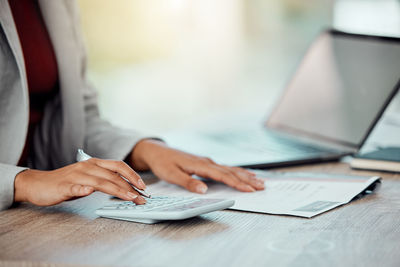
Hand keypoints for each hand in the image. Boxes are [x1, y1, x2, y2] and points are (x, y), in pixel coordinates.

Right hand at [14, 158, 146, 205]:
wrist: (37, 184)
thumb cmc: (65, 182)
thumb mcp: (88, 179)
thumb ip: (104, 181)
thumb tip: (124, 188)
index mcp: (94, 164)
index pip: (118, 166)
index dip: (132, 175)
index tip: (143, 186)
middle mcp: (87, 167)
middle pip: (113, 175)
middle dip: (130, 187)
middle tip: (141, 197)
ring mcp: (76, 176)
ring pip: (100, 181)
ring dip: (117, 190)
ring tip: (129, 198)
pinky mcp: (64, 186)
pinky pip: (75, 187)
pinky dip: (82, 189)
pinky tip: (88, 192)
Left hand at [130, 140, 264, 193]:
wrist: (157, 151)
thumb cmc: (163, 163)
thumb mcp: (171, 175)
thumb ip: (188, 182)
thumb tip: (204, 190)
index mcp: (200, 165)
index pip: (223, 175)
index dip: (237, 183)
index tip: (250, 190)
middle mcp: (207, 162)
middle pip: (231, 171)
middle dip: (247, 180)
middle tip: (262, 186)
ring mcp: (207, 162)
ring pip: (230, 169)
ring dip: (245, 175)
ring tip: (259, 181)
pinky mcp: (205, 163)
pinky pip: (225, 168)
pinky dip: (237, 172)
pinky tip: (242, 173)